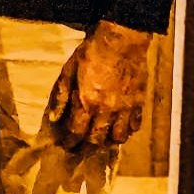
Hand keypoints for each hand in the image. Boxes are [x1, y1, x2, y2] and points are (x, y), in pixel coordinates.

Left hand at [47, 21, 152, 148]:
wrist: (120, 42)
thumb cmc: (90, 54)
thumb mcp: (67, 73)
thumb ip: (61, 97)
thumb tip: (54, 118)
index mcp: (86, 103)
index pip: (77, 132)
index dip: (70, 142)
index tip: (66, 146)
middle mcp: (106, 111)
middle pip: (97, 140)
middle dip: (86, 148)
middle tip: (80, 151)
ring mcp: (125, 109)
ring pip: (118, 138)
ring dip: (107, 144)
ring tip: (99, 143)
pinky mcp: (139, 104)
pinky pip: (134, 127)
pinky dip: (126, 133)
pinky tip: (119, 131)